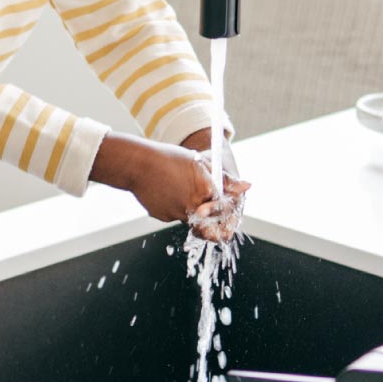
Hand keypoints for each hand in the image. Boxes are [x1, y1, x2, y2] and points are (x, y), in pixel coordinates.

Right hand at [90, 132, 250, 240]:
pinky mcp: (162, 217)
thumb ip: (225, 180)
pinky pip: (174, 215)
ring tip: (177, 187)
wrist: (136, 163)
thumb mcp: (199, 163)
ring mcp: (176, 214)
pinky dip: (173, 206)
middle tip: (206, 213)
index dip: (229, 219)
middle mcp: (192, 207)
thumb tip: (246, 187)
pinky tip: (165, 191)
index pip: (226, 213)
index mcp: (205, 192)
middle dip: (211, 222)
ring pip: (191, 218)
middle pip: (209, 223)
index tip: (229, 222)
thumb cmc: (167, 158)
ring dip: (190, 209)